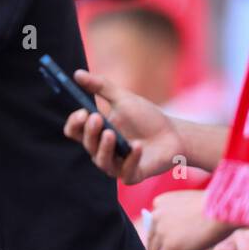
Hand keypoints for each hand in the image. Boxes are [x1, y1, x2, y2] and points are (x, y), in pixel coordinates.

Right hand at [62, 70, 183, 184]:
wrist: (174, 135)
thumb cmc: (146, 118)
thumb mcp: (123, 98)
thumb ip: (100, 86)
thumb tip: (77, 73)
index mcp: (95, 133)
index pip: (74, 131)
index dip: (74, 123)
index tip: (82, 111)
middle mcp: (101, 151)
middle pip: (87, 144)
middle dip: (90, 131)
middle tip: (96, 117)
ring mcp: (116, 165)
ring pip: (101, 161)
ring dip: (104, 147)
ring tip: (110, 133)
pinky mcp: (132, 175)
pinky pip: (126, 171)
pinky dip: (131, 159)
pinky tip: (137, 145)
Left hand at [147, 190, 233, 249]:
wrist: (223, 209)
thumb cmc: (216, 205)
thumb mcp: (191, 205)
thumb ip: (182, 215)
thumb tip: (185, 232)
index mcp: (161, 202)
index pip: (155, 221)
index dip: (159, 233)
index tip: (164, 240)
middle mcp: (157, 216)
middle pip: (152, 236)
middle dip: (156, 248)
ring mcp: (162, 232)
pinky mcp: (170, 247)